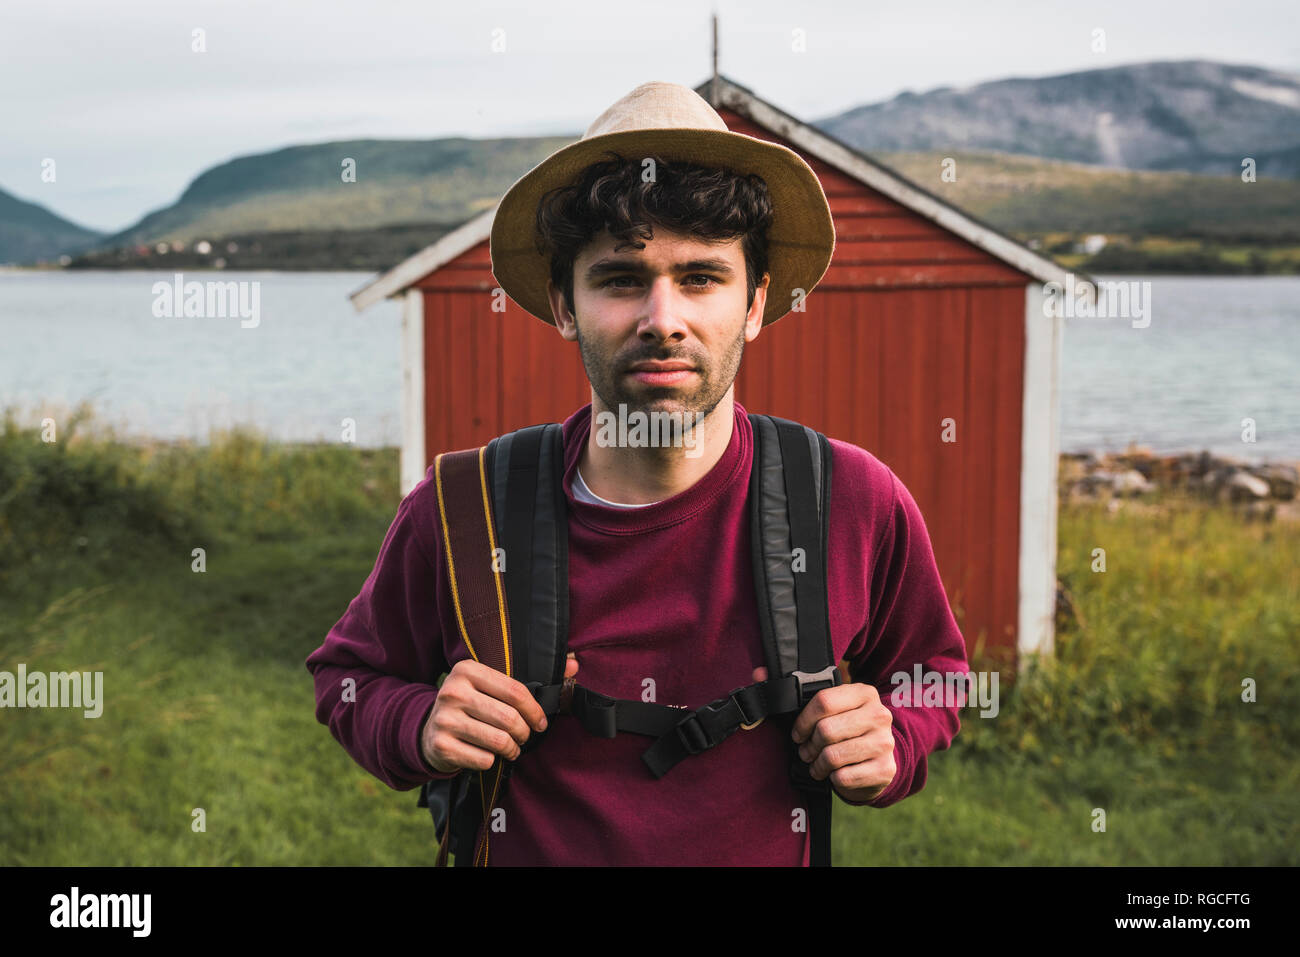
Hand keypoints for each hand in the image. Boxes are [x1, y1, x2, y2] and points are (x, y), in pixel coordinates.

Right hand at [422, 654, 578, 772]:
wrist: (428, 730)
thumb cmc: (471, 704)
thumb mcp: (493, 685)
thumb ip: (534, 674)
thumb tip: (574, 662)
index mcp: (467, 670)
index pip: (515, 690)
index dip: (535, 710)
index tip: (541, 722)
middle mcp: (452, 691)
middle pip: (509, 718)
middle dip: (524, 733)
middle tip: (524, 737)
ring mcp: (444, 719)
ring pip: (499, 741)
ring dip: (512, 749)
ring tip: (511, 748)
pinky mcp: (440, 746)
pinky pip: (483, 759)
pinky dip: (492, 761)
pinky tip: (488, 755)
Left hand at [753, 665, 896, 801]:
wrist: (879, 759)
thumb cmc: (846, 730)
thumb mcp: (828, 709)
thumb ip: (793, 690)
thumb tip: (758, 673)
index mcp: (864, 693)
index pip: (823, 701)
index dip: (803, 721)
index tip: (797, 732)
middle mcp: (879, 715)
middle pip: (826, 730)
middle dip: (809, 745)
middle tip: (806, 751)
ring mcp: (884, 743)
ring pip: (833, 756)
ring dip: (818, 764)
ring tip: (817, 764)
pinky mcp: (886, 769)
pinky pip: (844, 777)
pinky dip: (832, 779)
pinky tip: (834, 774)